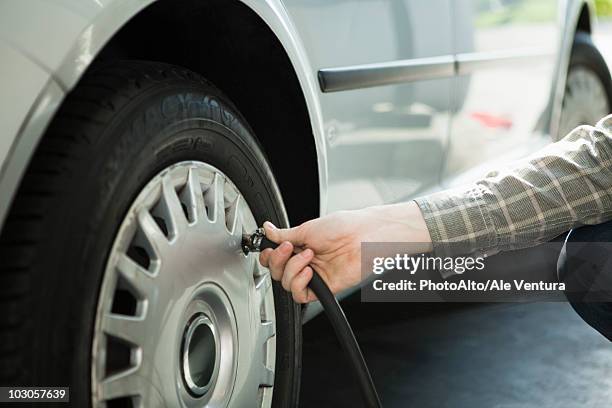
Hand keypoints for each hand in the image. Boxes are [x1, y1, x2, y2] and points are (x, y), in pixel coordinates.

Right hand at [259, 201, 431, 302]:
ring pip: (286, 284)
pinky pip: (300, 295)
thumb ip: (283, 234)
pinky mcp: (323, 288)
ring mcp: (314, 275)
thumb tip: (267, 231)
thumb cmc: (344, 227)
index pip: (275, 258)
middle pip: (277, 272)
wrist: (363, 237)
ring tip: (308, 255)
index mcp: (301, 246)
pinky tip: (309, 272)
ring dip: (292, 269)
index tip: (270, 248)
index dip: (269, 256)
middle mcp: (306, 262)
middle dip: (278, 260)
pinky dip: (299, 283)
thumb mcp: (307, 228)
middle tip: (289, 248)